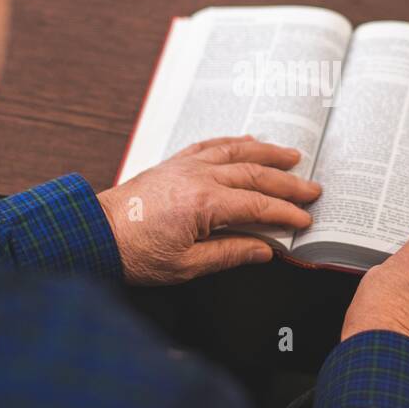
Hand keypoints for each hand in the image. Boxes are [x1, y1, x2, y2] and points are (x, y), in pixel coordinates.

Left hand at [97, 135, 320, 284]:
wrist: (96, 233)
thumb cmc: (135, 253)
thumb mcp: (186, 265)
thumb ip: (230, 253)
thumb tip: (264, 249)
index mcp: (204, 204)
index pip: (258, 207)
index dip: (285, 214)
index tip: (305, 220)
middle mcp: (198, 177)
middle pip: (255, 175)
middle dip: (287, 183)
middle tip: (312, 189)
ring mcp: (185, 165)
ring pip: (236, 152)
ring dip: (268, 153)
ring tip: (292, 156)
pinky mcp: (173, 163)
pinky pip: (211, 145)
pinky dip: (234, 142)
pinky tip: (248, 141)